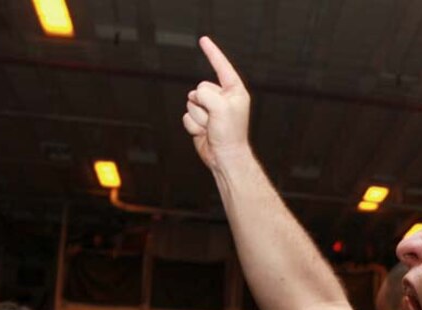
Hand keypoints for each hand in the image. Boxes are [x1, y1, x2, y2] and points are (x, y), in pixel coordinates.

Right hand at [183, 36, 250, 169]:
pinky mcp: (201, 120)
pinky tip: (205, 133)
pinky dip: (193, 125)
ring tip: (211, 127)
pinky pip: (187, 116)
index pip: (222, 67)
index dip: (212, 53)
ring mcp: (211, 110)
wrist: (224, 158)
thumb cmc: (230, 134)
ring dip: (199, 117)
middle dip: (203, 104)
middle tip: (215, 119)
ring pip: (191, 102)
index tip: (203, 40)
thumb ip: (206, 93)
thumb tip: (195, 97)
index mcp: (234, 92)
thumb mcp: (221, 107)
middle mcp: (223, 99)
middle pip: (200, 88)